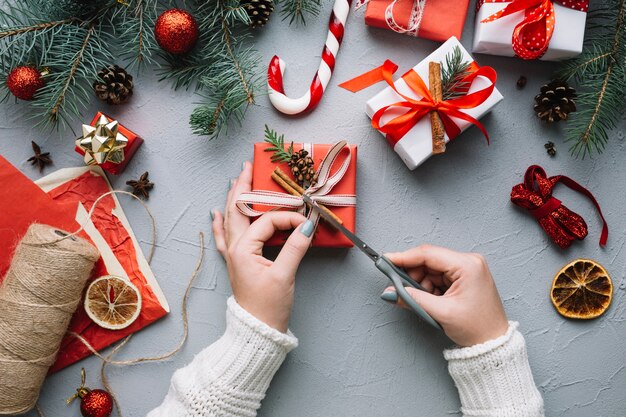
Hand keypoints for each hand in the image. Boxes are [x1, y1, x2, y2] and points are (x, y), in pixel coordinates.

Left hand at [212, 162, 314, 332]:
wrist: (258, 330)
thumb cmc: (269, 306)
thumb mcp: (284, 275)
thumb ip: (296, 247)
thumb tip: (308, 224)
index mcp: (244, 249)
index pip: (267, 221)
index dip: (288, 217)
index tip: (306, 221)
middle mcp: (235, 249)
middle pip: (239, 211)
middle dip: (244, 188)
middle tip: (249, 167)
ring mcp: (234, 256)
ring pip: (232, 220)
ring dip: (235, 199)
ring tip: (236, 180)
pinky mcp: (238, 263)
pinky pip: (225, 238)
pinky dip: (221, 224)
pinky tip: (216, 213)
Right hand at [382, 245, 508, 346]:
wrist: (494, 344)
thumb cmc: (478, 328)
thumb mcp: (441, 312)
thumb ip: (412, 298)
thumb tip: (390, 292)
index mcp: (467, 265)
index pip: (428, 254)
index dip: (404, 257)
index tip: (386, 260)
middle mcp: (469, 262)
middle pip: (429, 261)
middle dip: (413, 275)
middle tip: (399, 289)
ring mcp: (467, 269)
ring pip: (431, 270)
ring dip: (421, 284)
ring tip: (424, 302)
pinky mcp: (464, 278)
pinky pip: (438, 277)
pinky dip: (429, 288)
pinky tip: (431, 301)